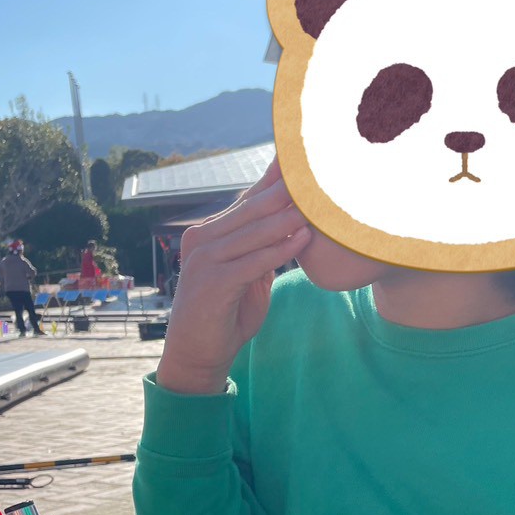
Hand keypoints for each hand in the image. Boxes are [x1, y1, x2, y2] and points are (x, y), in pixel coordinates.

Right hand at [155, 157, 310, 394]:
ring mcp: (204, 260)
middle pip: (251, 209)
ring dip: (287, 216)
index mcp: (210, 234)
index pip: (247, 200)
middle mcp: (203, 240)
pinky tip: (303, 239)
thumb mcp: (248, 278)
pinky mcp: (212, 283)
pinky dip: (279, 250)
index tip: (301, 159)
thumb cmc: (225, 315)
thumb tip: (290, 230)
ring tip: (318, 202)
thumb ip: (262, 252)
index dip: (274, 180)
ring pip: (253, 232)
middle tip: (316, 171)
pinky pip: (253, 262)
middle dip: (285, 190)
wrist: (197, 355)